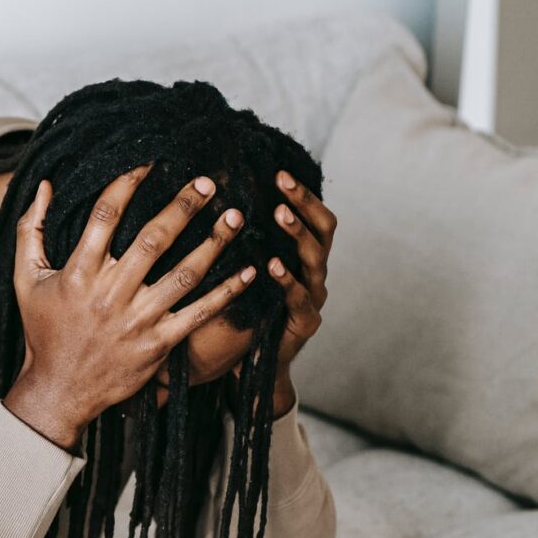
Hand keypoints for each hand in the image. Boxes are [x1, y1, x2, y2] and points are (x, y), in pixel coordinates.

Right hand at [3, 164, 257, 450]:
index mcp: (79, 273)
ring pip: (184, 274)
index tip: (150, 160)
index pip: (106, 216)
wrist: (59, 391)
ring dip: (213, 243)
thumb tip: (42, 186)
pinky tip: (248, 271)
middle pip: (154, 239)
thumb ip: (31, 231)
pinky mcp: (159, 344)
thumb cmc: (43, 332)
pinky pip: (199, 314)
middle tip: (207, 182)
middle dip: (183, 206)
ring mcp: (138, 320)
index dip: (128, 183)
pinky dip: (226, 293)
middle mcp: (111, 293)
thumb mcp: (25, 279)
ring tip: (234, 216)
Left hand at [239, 169, 336, 416]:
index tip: (279, 171)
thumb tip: (213, 203)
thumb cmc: (244, 311)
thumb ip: (239, 241)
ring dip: (297, 234)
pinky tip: (272, 265)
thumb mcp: (242, 270)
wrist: (251, 366)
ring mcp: (314, 297)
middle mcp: (314, 272)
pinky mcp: (305, 323)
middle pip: (323, 228)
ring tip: (279, 215)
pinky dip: (287, 280)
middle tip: (282, 181)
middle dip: (304, 202)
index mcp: (302, 256)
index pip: (312, 215)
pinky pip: (300, 298)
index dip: (301, 193)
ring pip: (315, 259)